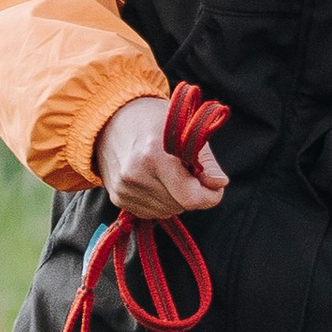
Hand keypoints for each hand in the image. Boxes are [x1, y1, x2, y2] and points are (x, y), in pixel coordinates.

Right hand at [96, 92, 226, 217]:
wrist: (112, 119)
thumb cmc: (154, 122)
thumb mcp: (186, 131)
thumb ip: (207, 162)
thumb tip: (219, 184)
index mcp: (154, 156)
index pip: (190, 197)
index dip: (209, 196)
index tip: (214, 187)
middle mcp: (135, 175)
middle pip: (180, 205)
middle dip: (191, 193)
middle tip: (186, 170)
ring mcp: (123, 188)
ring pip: (167, 212)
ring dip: (174, 198)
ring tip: (167, 173)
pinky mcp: (117, 198)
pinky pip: (150, 213)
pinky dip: (159, 201)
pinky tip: (154, 180)